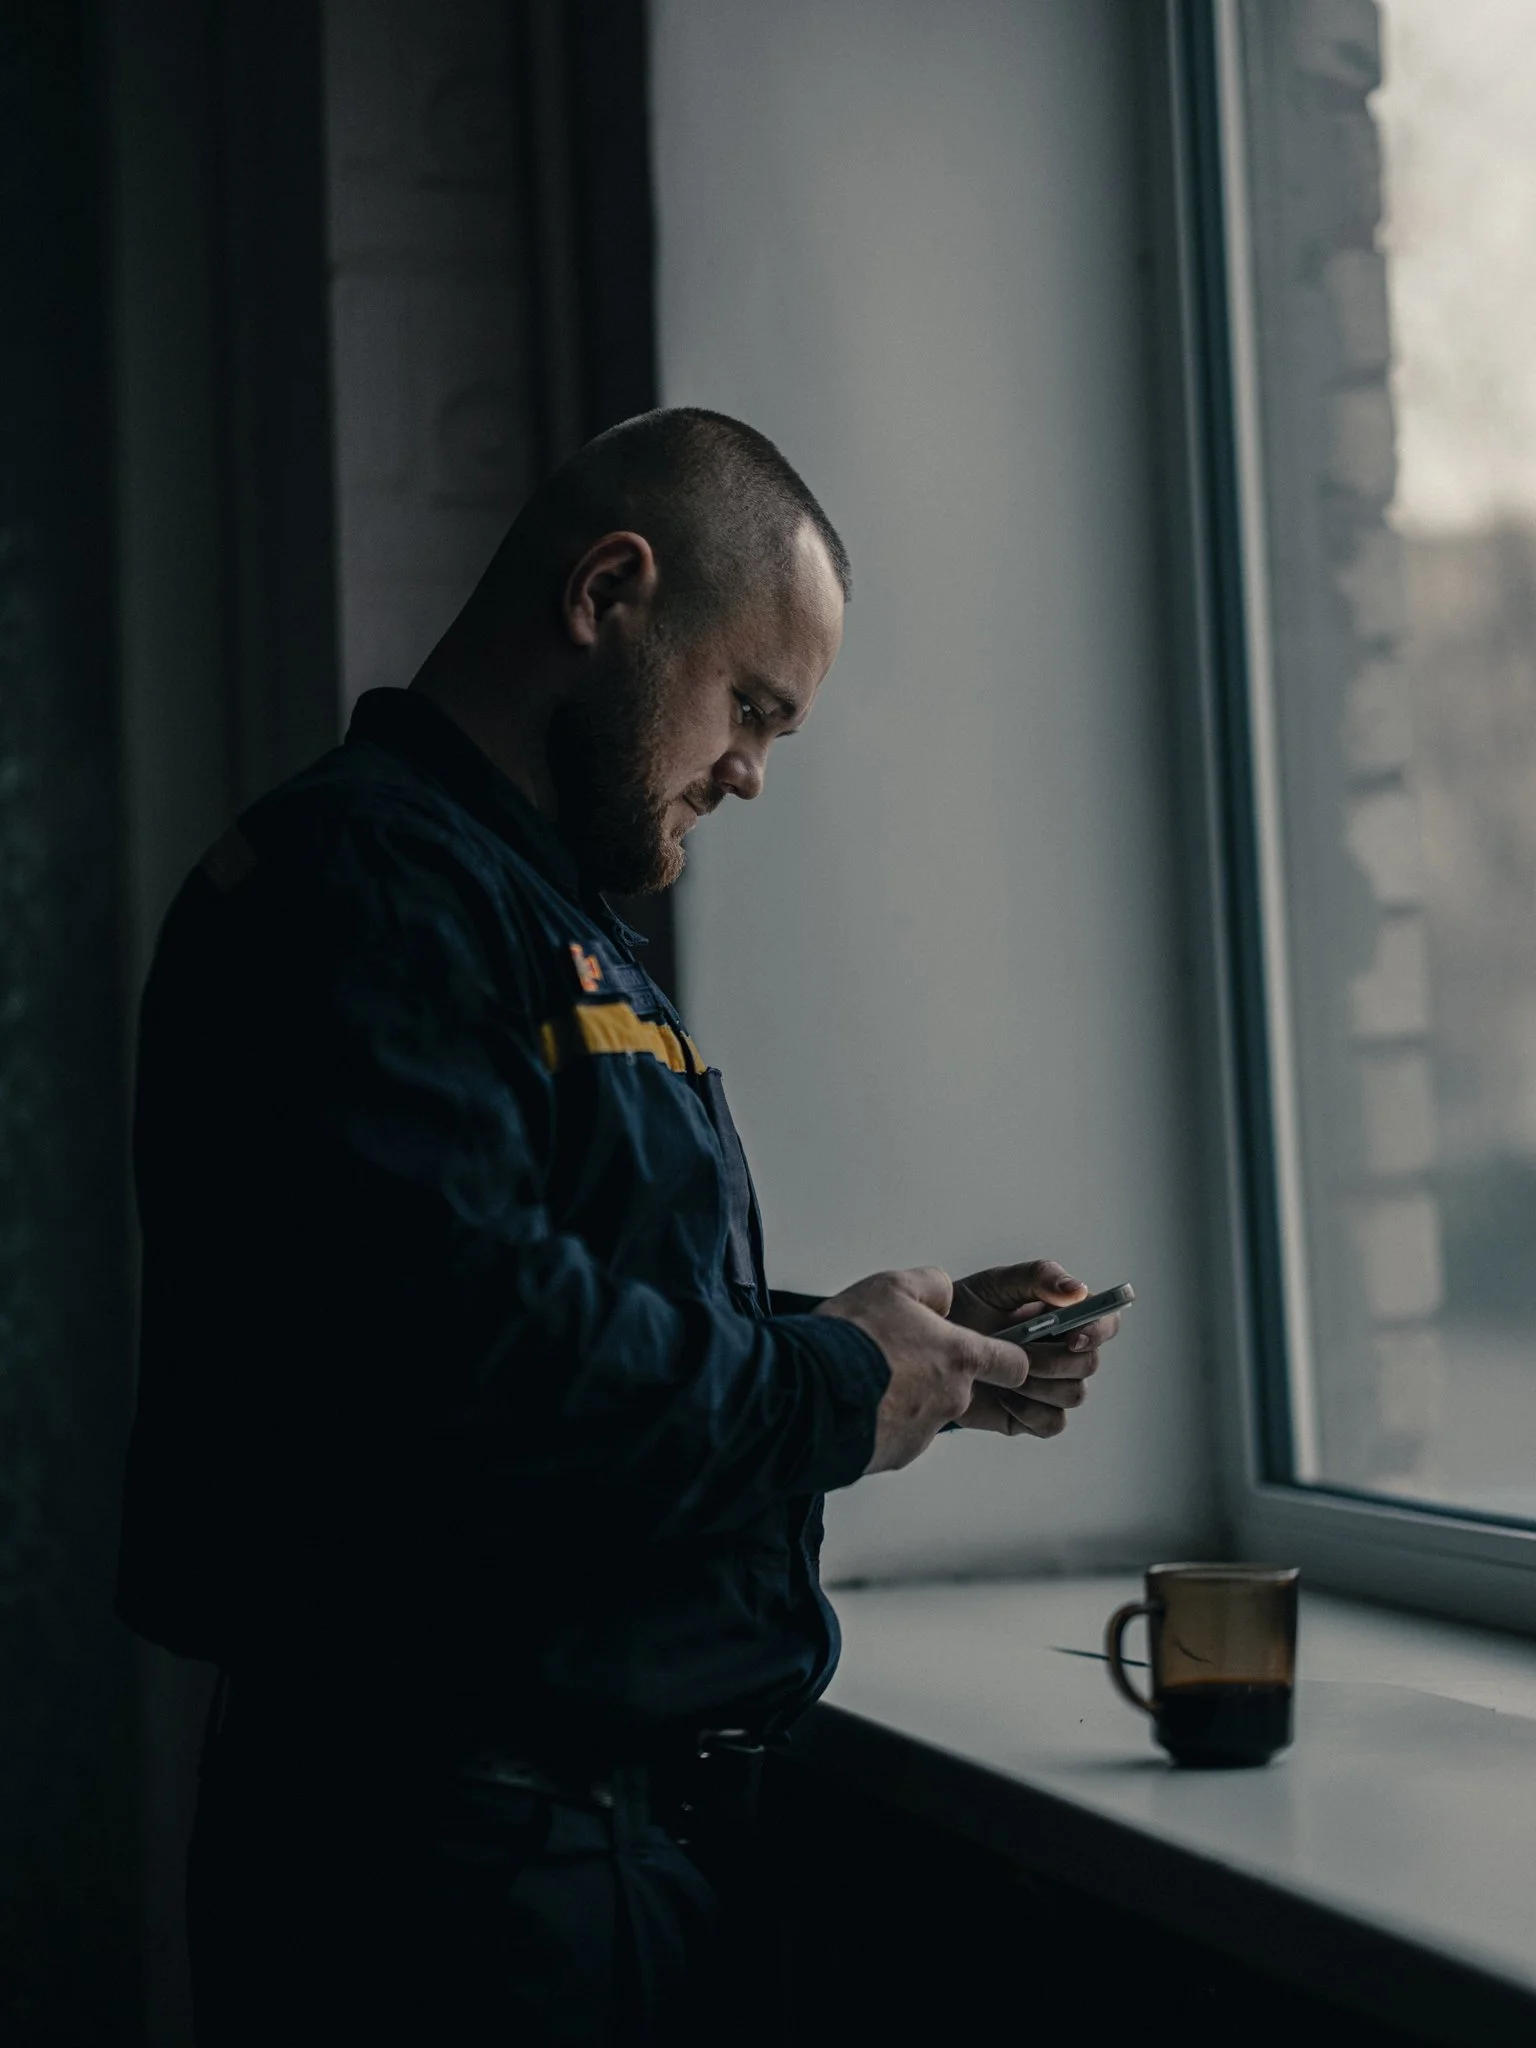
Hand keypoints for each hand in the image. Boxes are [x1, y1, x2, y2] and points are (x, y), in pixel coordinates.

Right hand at [814, 1267, 1035, 1474]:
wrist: (810, 1391)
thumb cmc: (853, 1337)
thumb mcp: (893, 1286)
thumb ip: (932, 1287)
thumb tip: (946, 1295)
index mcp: (959, 1356)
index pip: (1014, 1364)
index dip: (1007, 1358)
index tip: (994, 1354)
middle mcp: (951, 1397)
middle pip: (960, 1387)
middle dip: (934, 1374)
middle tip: (896, 1356)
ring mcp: (925, 1430)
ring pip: (925, 1410)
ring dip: (905, 1396)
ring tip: (866, 1378)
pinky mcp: (897, 1454)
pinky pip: (897, 1434)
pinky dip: (883, 1420)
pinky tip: (856, 1402)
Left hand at [946, 1257, 1120, 1438]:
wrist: (930, 1349)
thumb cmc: (967, 1309)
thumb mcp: (997, 1284)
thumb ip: (1038, 1277)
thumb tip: (1076, 1290)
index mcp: (1065, 1316)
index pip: (1105, 1322)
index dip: (1098, 1330)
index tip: (1073, 1336)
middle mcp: (1065, 1352)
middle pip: (1089, 1363)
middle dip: (1053, 1360)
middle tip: (1017, 1352)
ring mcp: (1052, 1386)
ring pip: (1074, 1394)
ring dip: (1038, 1384)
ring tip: (1003, 1370)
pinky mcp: (1034, 1415)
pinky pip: (1052, 1423)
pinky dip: (1029, 1411)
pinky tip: (1002, 1394)